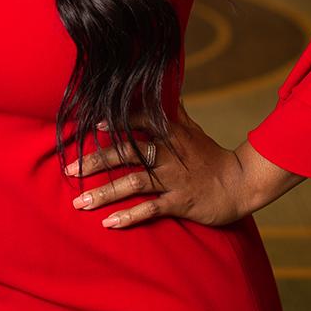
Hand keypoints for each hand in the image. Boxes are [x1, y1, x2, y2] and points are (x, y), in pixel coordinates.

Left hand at [64, 101, 304, 229]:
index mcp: (170, 134)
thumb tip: (164, 87)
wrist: (241, 184)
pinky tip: (108, 223)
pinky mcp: (180, 202)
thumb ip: (174, 111)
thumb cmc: (212, 156)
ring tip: (79, 203)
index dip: (116, 122)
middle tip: (69, 171)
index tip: (92, 124)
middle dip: (96, 161)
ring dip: (105, 193)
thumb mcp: (193, 129)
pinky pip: (151, 209)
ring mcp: (174, 179)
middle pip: (127, 153)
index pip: (139, 122)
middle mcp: (168, 154)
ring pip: (133, 183)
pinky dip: (129, 216)